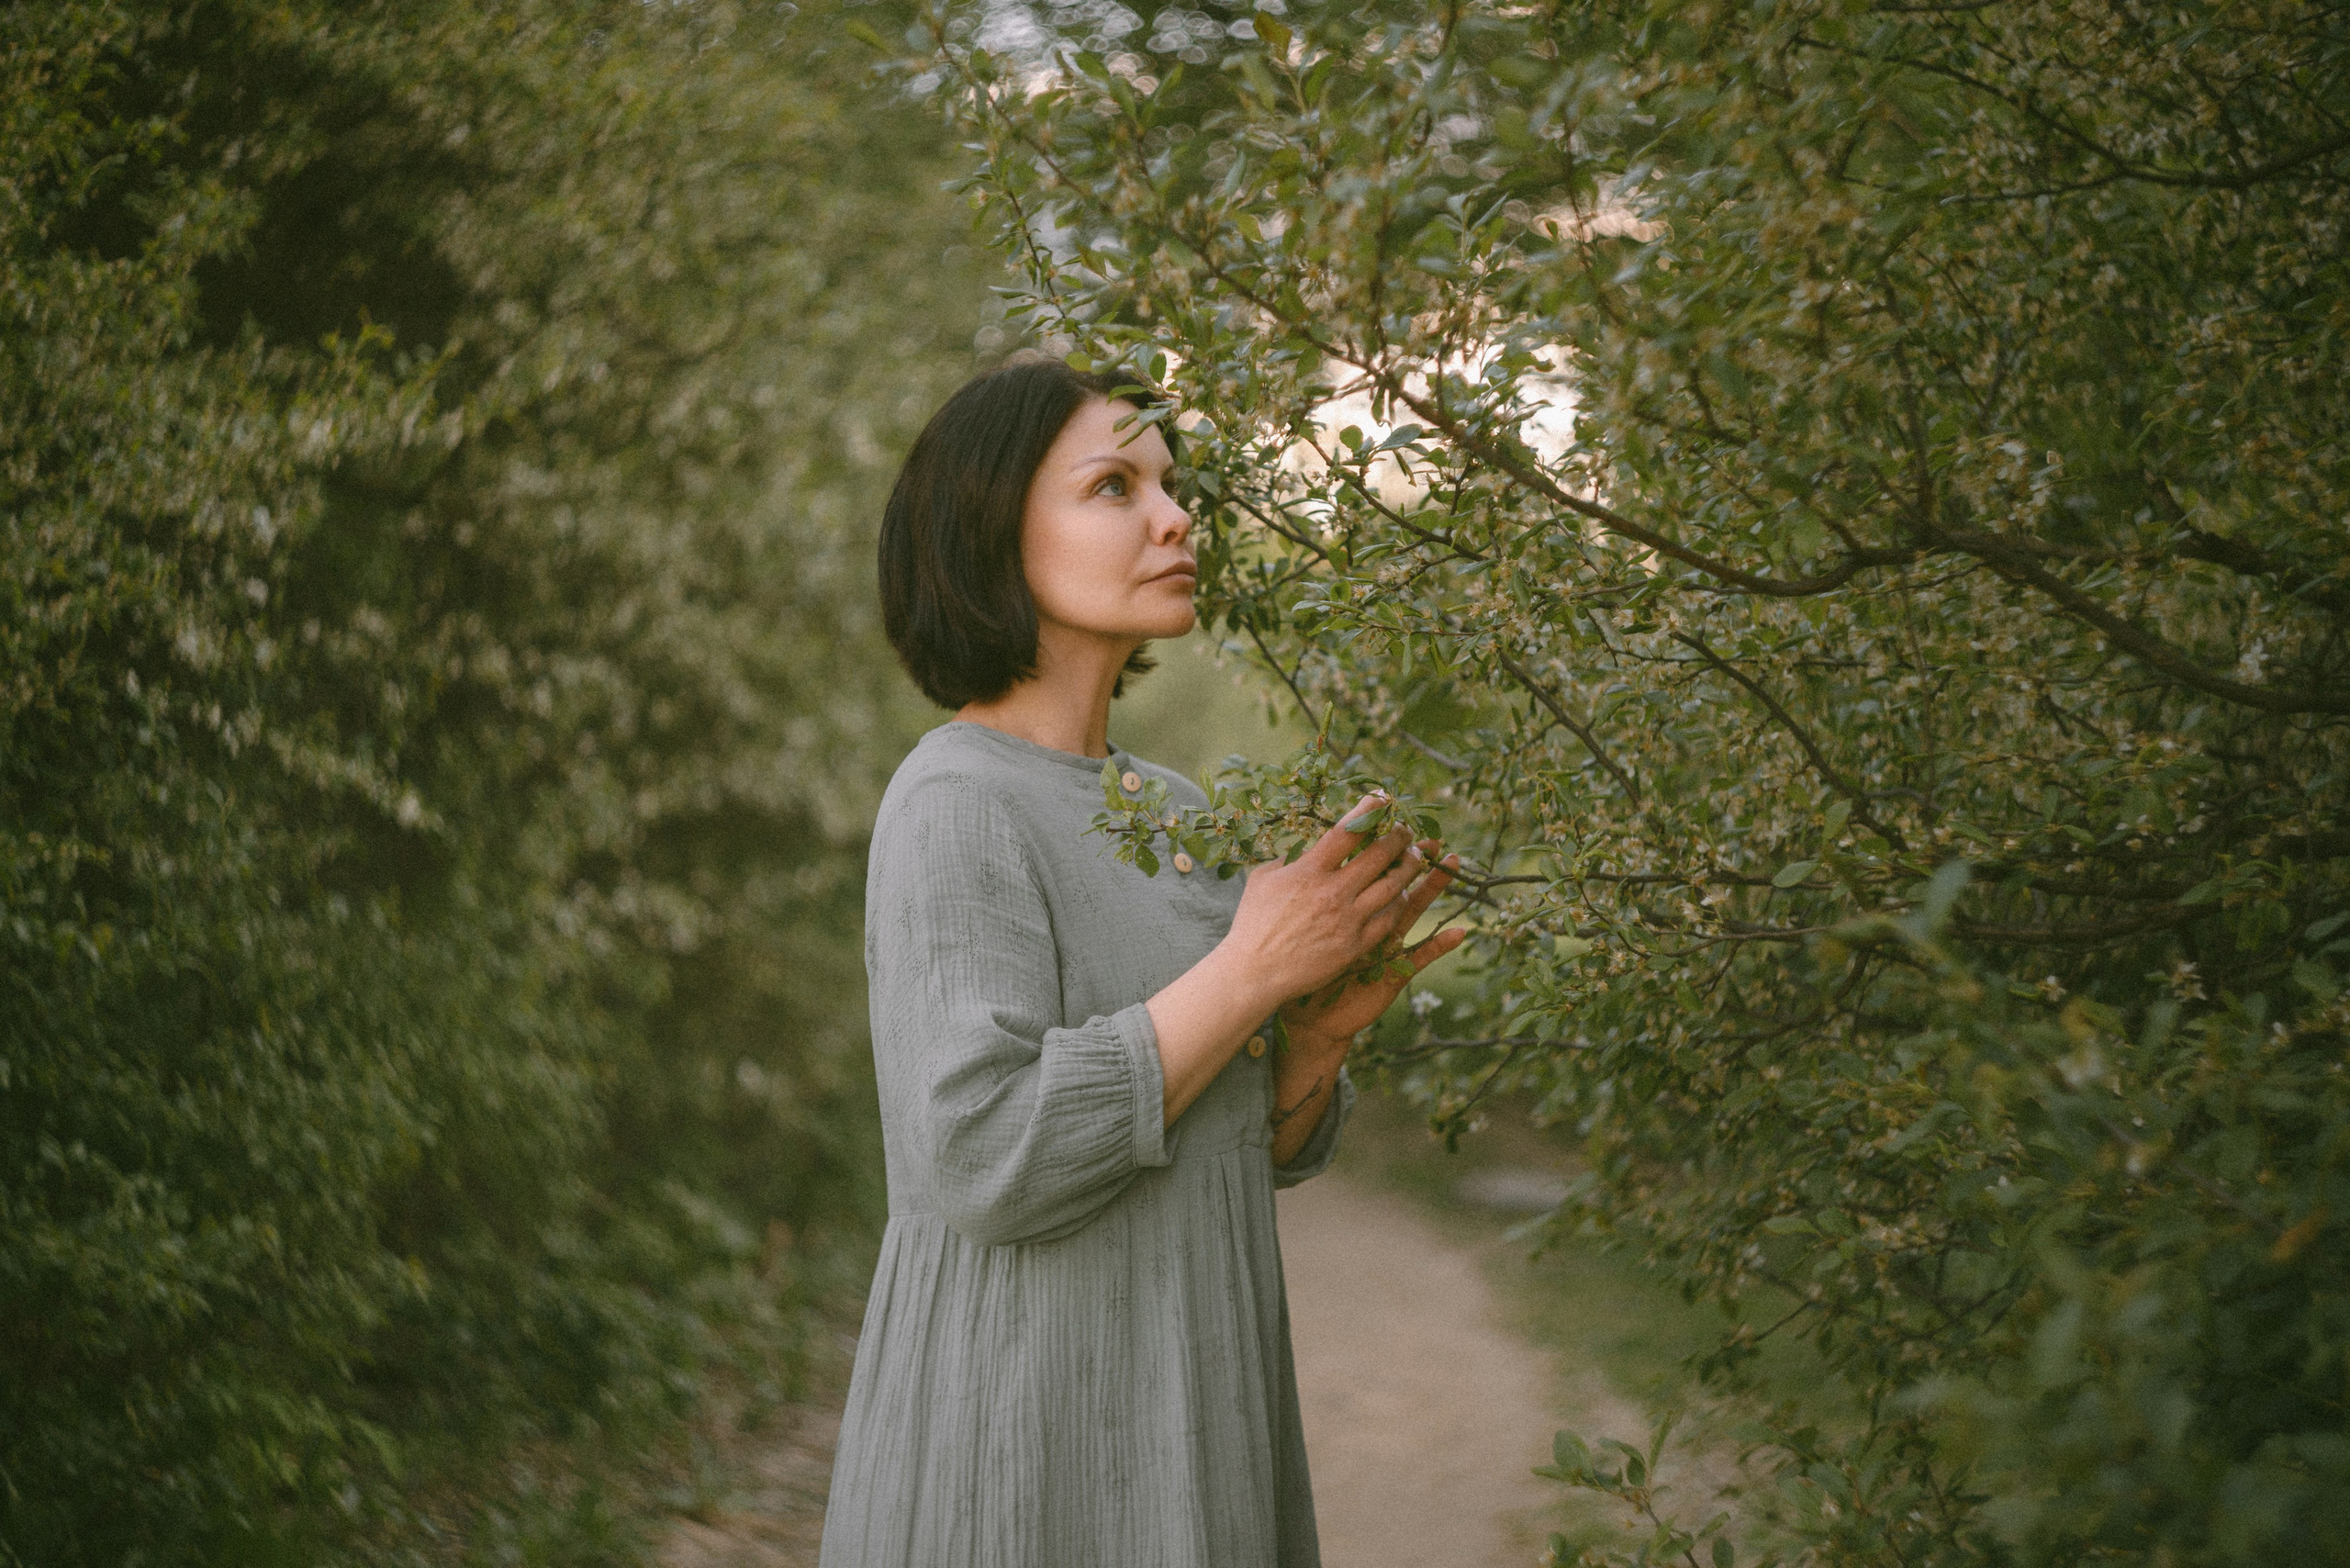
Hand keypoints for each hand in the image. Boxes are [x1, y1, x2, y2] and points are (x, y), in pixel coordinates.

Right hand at [1215, 792, 1462, 1023]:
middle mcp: (1332, 892)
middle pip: (1378, 855)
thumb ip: (1288, 858)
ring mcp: (1347, 919)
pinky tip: (1403, 894)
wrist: (1255, 972)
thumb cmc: (1253, 923)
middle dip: (1398, 836)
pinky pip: (1388, 918)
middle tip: (1406, 829)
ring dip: (1409, 867)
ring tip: (1417, 856)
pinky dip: (1399, 902)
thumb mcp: (1263, 879)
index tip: (1381, 798)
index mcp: (1308, 871)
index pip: (1346, 831)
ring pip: (1392, 886)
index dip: (1367, 810)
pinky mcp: (1355, 945)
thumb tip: (1307, 845)